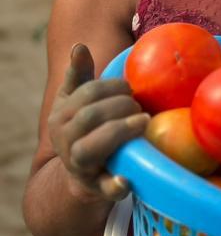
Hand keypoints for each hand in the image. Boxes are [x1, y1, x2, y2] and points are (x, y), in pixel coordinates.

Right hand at [47, 43, 147, 201]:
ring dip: (119, 133)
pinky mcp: (95, 187)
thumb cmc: (84, 129)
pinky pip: (103, 188)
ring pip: (90, 148)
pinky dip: (115, 185)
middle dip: (118, 107)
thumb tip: (79, 46)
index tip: (130, 87)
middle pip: (89, 117)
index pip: (85, 94)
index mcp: (61, 116)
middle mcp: (65, 140)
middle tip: (140, 105)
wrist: (80, 175)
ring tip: (144, 123)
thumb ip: (78, 76)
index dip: (110, 88)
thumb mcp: (76, 103)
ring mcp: (79, 165)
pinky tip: (128, 179)